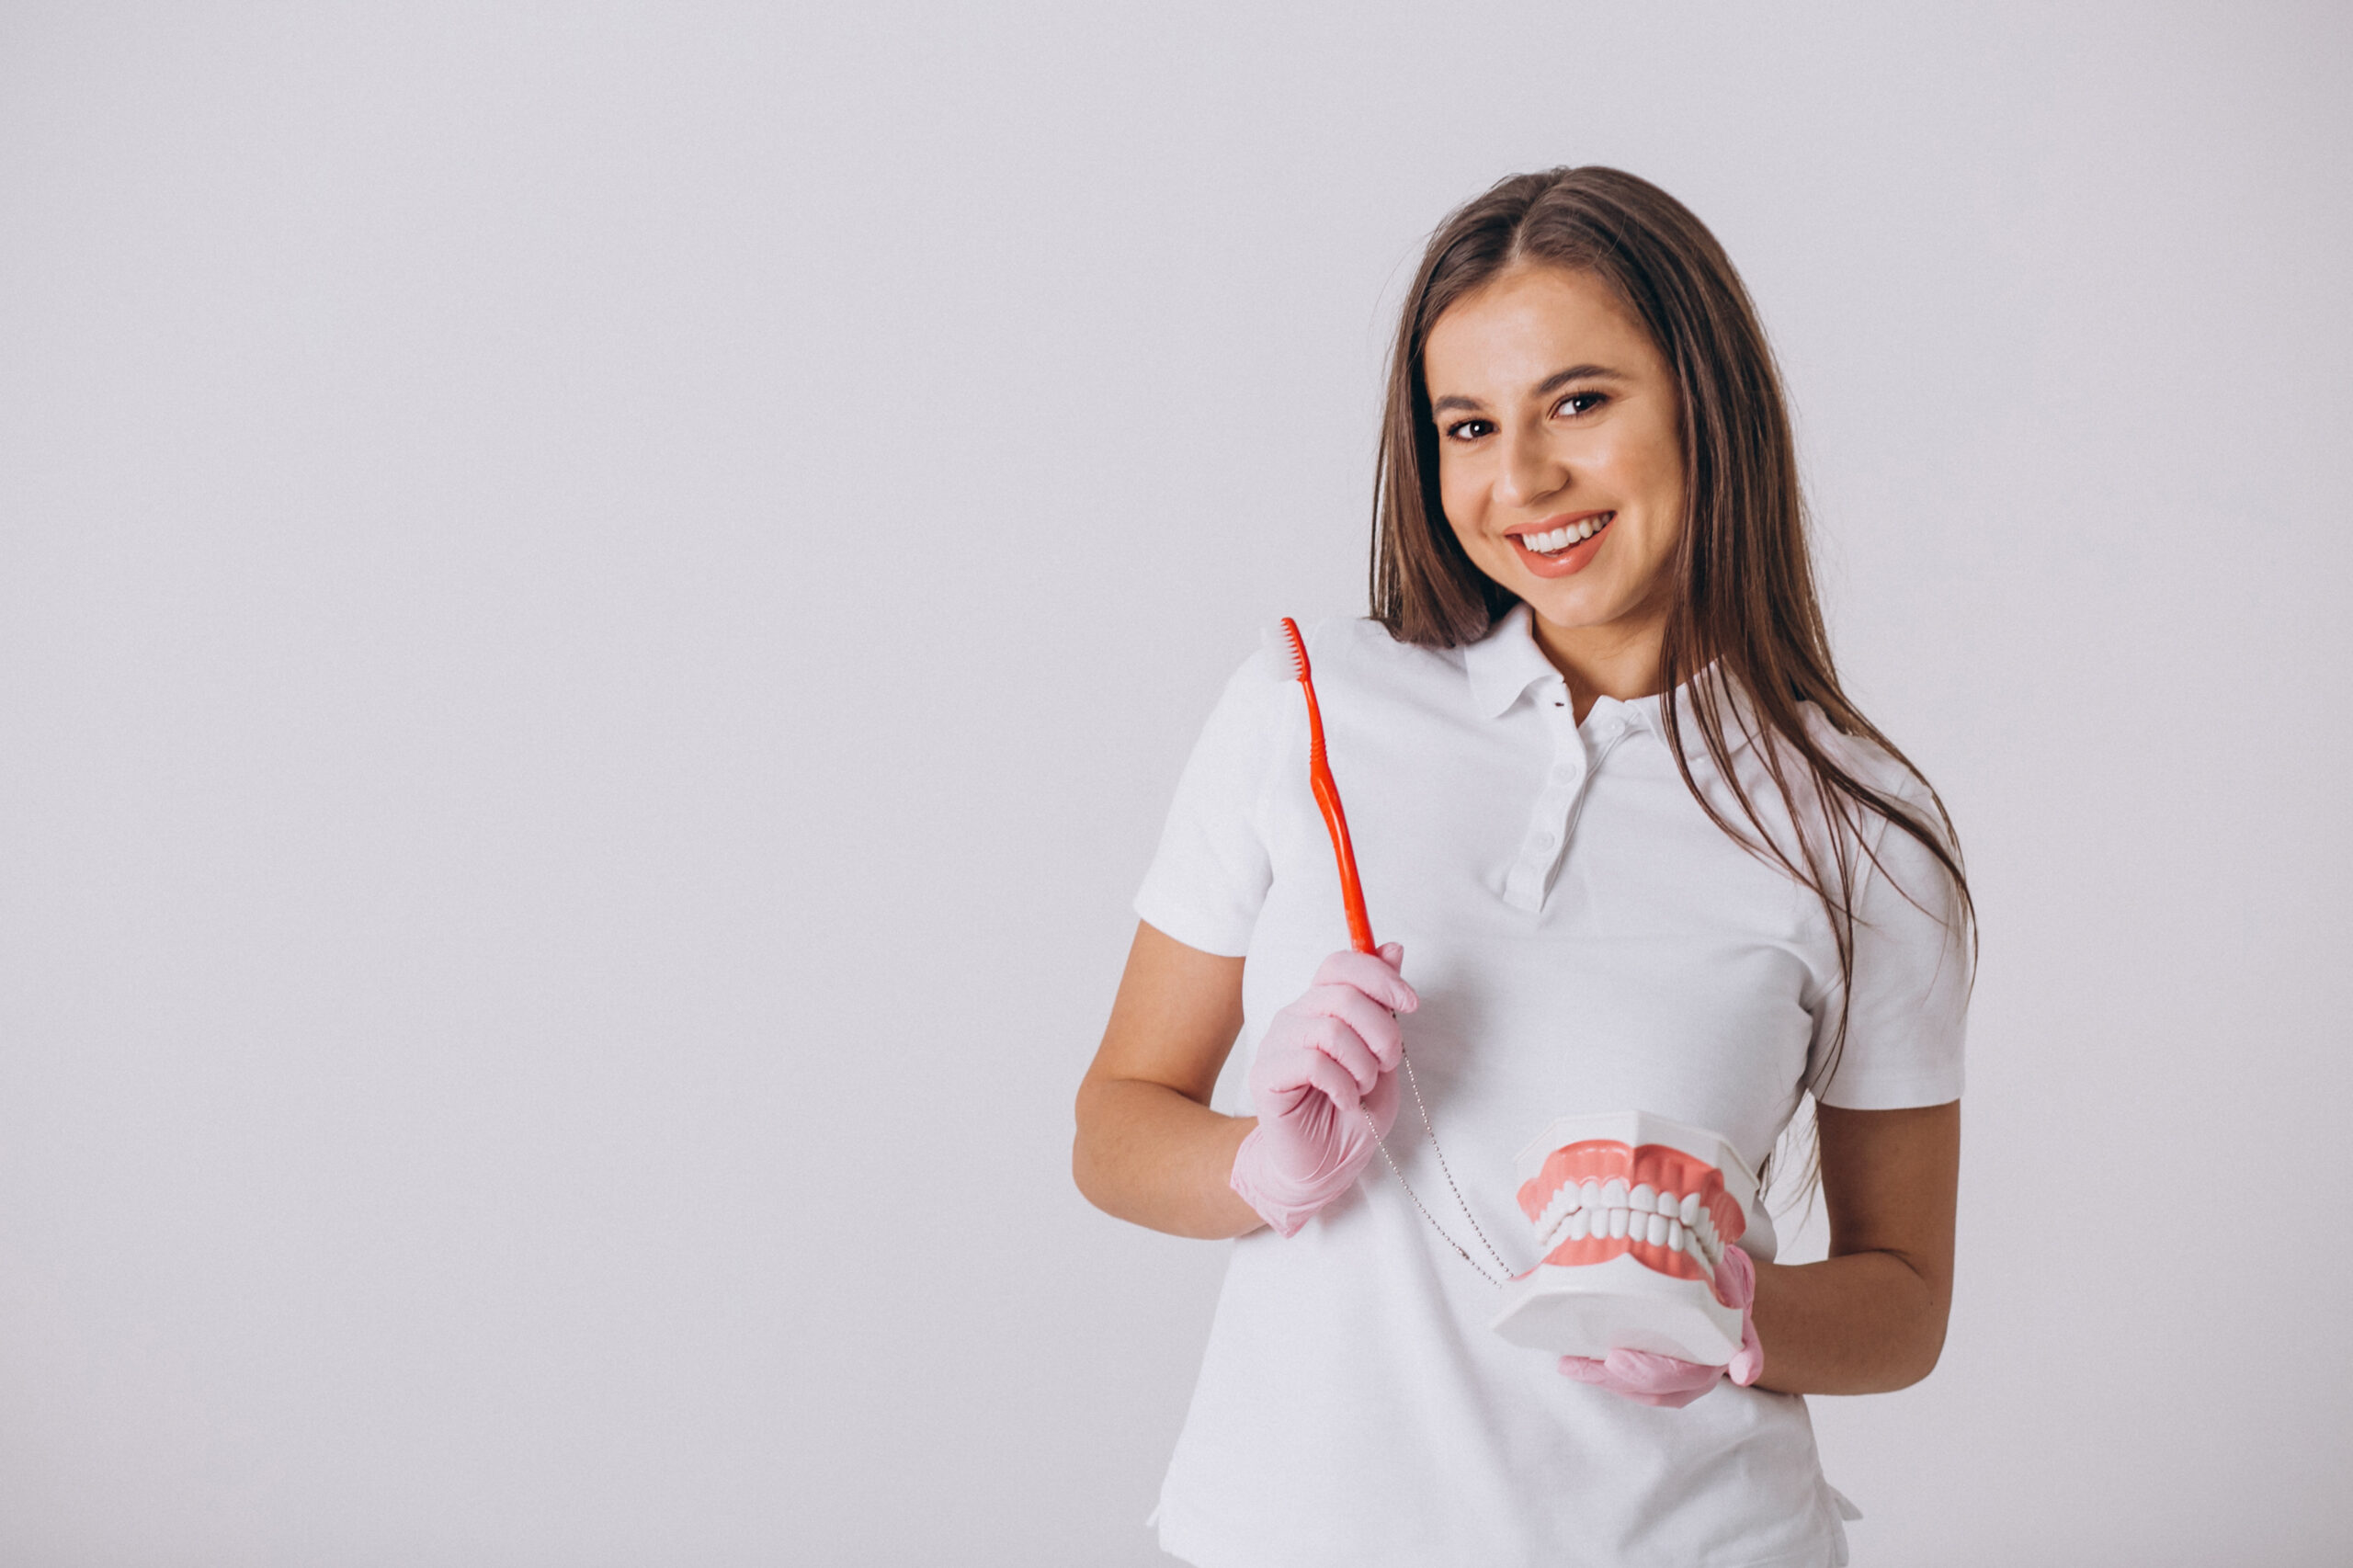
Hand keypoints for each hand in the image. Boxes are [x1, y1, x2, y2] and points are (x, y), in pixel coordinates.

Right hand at [1228, 942, 1417, 1236]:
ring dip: (1363, 1066)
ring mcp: (1277, 1044)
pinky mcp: (1266, 1075)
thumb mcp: (1383, 1056)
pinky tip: (1345, 1102)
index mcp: (1323, 1006)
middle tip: (1388, 1064)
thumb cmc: (1353, 1112)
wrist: (1324, 1166)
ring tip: (1363, 1089)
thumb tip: (1393, 946)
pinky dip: (1343, 1087)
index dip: (1379, 975)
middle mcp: (1297, 1016)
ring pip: (1330, 1029)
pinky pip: (1313, 1064)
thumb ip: (1384, 1005)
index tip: (1410, 1003)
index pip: (1341, 964)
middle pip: (1342, 994)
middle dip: (1382, 1031)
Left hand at [1555, 1244, 1765, 1407]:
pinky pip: (1628, 1380)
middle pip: (1652, 1388)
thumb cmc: (1722, 1281)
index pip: (1682, 1376)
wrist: (1719, 1275)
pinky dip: (1601, 1372)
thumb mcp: (1734, 1295)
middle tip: (1576, 1362)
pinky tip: (1576, 1359)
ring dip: (1600, 1379)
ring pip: (1637, 1390)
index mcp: (1717, 1357)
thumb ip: (1744, 1335)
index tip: (1616, 1358)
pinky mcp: (1652, 1365)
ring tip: (1569, 1363)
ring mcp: (1674, 1372)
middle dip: (1612, 1379)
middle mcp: (1696, 1373)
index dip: (1648, 1371)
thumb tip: (1744, 1374)